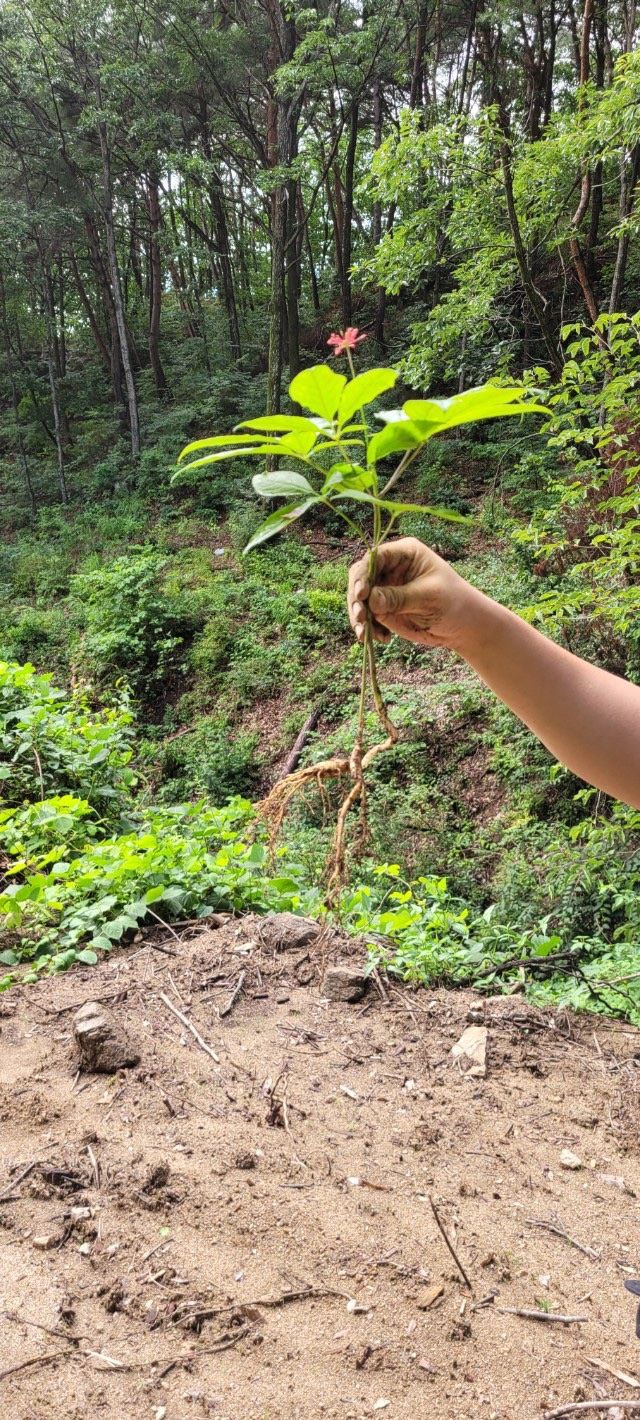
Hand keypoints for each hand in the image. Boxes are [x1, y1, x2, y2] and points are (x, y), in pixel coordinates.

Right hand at [347, 536, 478, 649]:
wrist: (462, 625)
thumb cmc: (453, 603)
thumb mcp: (428, 597)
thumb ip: (399, 597)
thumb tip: (370, 599)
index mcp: (404, 553)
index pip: (375, 557)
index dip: (364, 573)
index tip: (362, 594)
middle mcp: (390, 568)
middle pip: (360, 577)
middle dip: (356, 598)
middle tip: (360, 618)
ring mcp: (384, 588)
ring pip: (358, 599)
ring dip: (358, 617)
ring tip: (365, 635)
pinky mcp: (383, 608)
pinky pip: (366, 616)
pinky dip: (368, 628)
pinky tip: (381, 639)